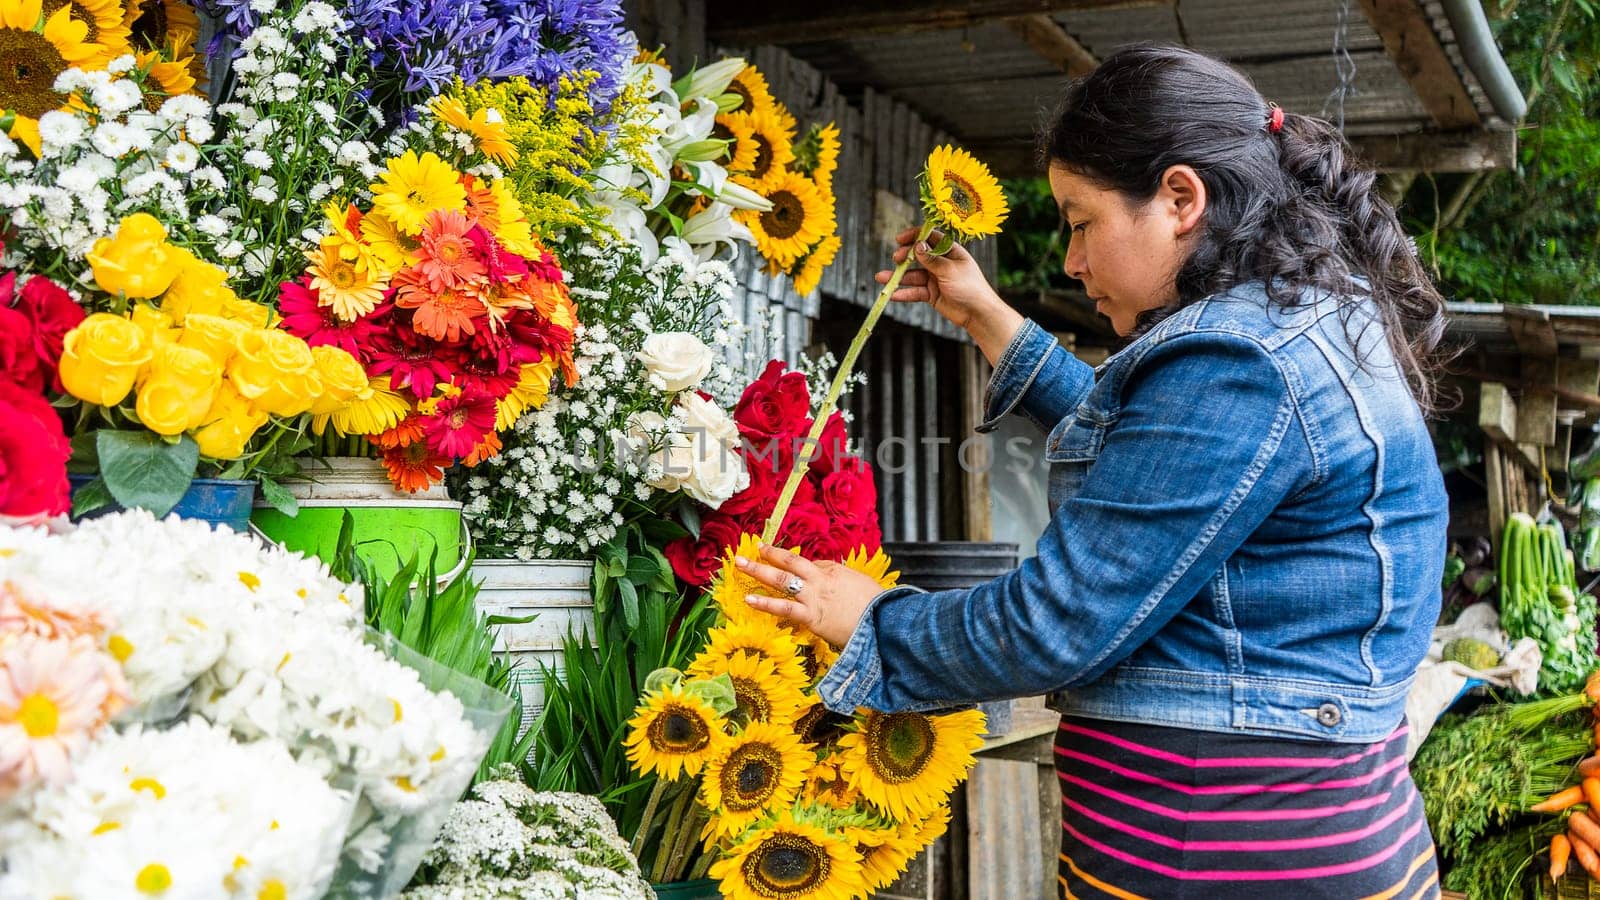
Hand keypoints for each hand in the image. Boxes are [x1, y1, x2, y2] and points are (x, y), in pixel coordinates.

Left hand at [737, 542, 886, 648]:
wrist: (885, 622)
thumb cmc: (876, 605)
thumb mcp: (859, 584)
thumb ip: (843, 579)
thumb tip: (832, 578)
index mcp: (833, 570)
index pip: (809, 564)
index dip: (794, 565)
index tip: (783, 563)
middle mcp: (820, 580)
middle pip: (789, 562)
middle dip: (768, 555)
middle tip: (750, 550)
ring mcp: (813, 597)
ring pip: (781, 580)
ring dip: (758, 571)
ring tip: (739, 565)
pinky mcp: (811, 617)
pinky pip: (783, 608)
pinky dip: (765, 604)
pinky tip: (749, 600)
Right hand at [875, 226, 1001, 329]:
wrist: (978, 313)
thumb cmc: (970, 287)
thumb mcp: (950, 269)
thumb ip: (932, 259)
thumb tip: (917, 246)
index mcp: (950, 252)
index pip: (930, 238)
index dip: (915, 236)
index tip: (900, 239)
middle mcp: (941, 263)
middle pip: (918, 256)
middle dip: (905, 257)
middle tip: (895, 259)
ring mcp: (935, 279)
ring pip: (913, 275)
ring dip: (898, 277)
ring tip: (881, 278)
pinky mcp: (931, 294)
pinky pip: (915, 292)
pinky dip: (904, 293)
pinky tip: (892, 295)